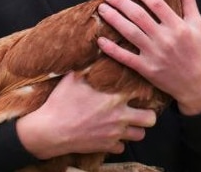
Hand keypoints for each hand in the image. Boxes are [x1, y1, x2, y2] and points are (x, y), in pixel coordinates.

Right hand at [16, 71, 156, 159]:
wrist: (51, 130)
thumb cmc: (61, 102)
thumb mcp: (73, 78)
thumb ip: (87, 68)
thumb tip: (91, 53)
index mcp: (114, 98)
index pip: (143, 95)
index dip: (144, 92)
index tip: (139, 91)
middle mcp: (119, 117)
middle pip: (149, 119)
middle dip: (147, 115)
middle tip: (139, 111)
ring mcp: (114, 134)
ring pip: (139, 135)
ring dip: (134, 129)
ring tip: (127, 123)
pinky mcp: (106, 147)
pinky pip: (121, 148)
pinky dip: (118, 143)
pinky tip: (110, 135)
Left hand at [96, 0, 200, 114]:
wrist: (197, 85)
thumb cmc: (198, 52)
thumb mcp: (198, 25)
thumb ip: (190, 1)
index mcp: (178, 27)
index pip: (156, 4)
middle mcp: (165, 39)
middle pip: (139, 16)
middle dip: (121, 2)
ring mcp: (155, 55)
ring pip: (130, 33)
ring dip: (114, 19)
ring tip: (102, 8)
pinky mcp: (147, 69)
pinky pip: (126, 57)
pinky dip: (112, 49)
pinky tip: (100, 40)